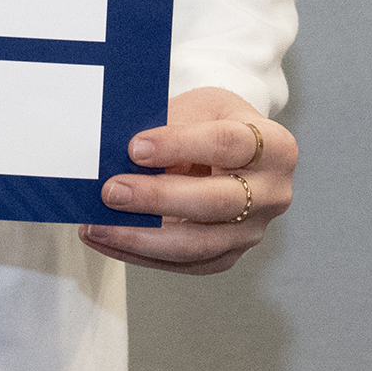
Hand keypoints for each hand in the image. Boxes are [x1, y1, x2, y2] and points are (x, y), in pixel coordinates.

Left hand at [81, 86, 295, 273]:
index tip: (135, 147)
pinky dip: (139, 254)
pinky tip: (107, 240)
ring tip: (97, 226)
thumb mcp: (200, 106)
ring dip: (141, 237)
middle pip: (216, 202)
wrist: (236, 147)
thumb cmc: (215, 122)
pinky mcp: (229, 254)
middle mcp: (272, 194)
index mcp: (274, 147)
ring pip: (198, 243)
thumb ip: (170, 126)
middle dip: (158, 199)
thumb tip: (118, 153)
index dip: (179, 145)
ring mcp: (253, 230)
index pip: (227, 145)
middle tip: (112, 191)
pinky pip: (184, 263)